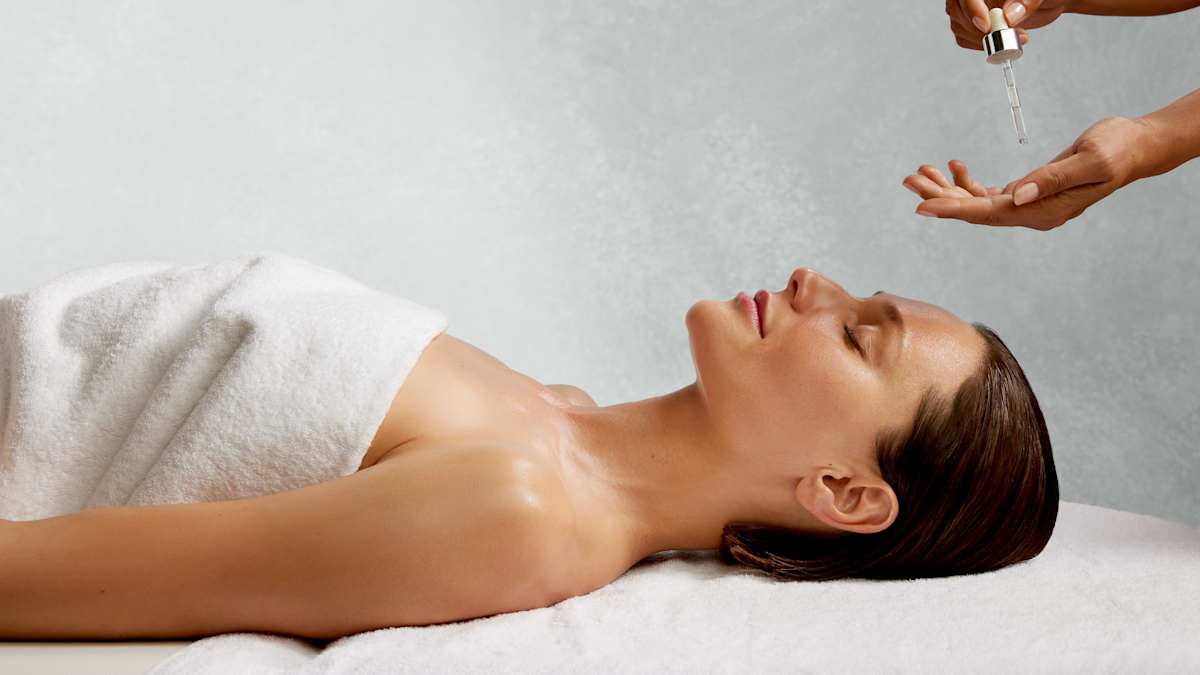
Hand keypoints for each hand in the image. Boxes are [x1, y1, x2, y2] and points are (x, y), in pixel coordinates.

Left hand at [902, 117, 1152, 230]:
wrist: (1137, 146)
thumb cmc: (1119, 149)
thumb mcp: (1091, 160)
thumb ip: (1053, 179)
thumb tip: (1016, 194)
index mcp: (1044, 212)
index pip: (988, 213)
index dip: (953, 210)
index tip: (921, 208)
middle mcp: (1033, 214)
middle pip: (976, 211)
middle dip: (940, 197)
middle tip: (909, 180)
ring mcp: (1031, 206)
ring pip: (978, 203)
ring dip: (948, 189)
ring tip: (921, 171)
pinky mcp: (1030, 193)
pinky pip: (990, 194)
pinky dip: (969, 182)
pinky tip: (954, 166)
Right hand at [946, 0, 1069, 50]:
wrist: (1050, 1)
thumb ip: (1027, 2)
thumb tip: (1010, 16)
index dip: (971, 9)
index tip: (987, 26)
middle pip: (957, 10)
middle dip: (978, 29)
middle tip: (1005, 34)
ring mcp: (974, 7)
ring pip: (959, 25)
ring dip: (982, 39)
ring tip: (1012, 38)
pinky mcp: (975, 23)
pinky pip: (964, 37)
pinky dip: (979, 45)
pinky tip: (1000, 43)